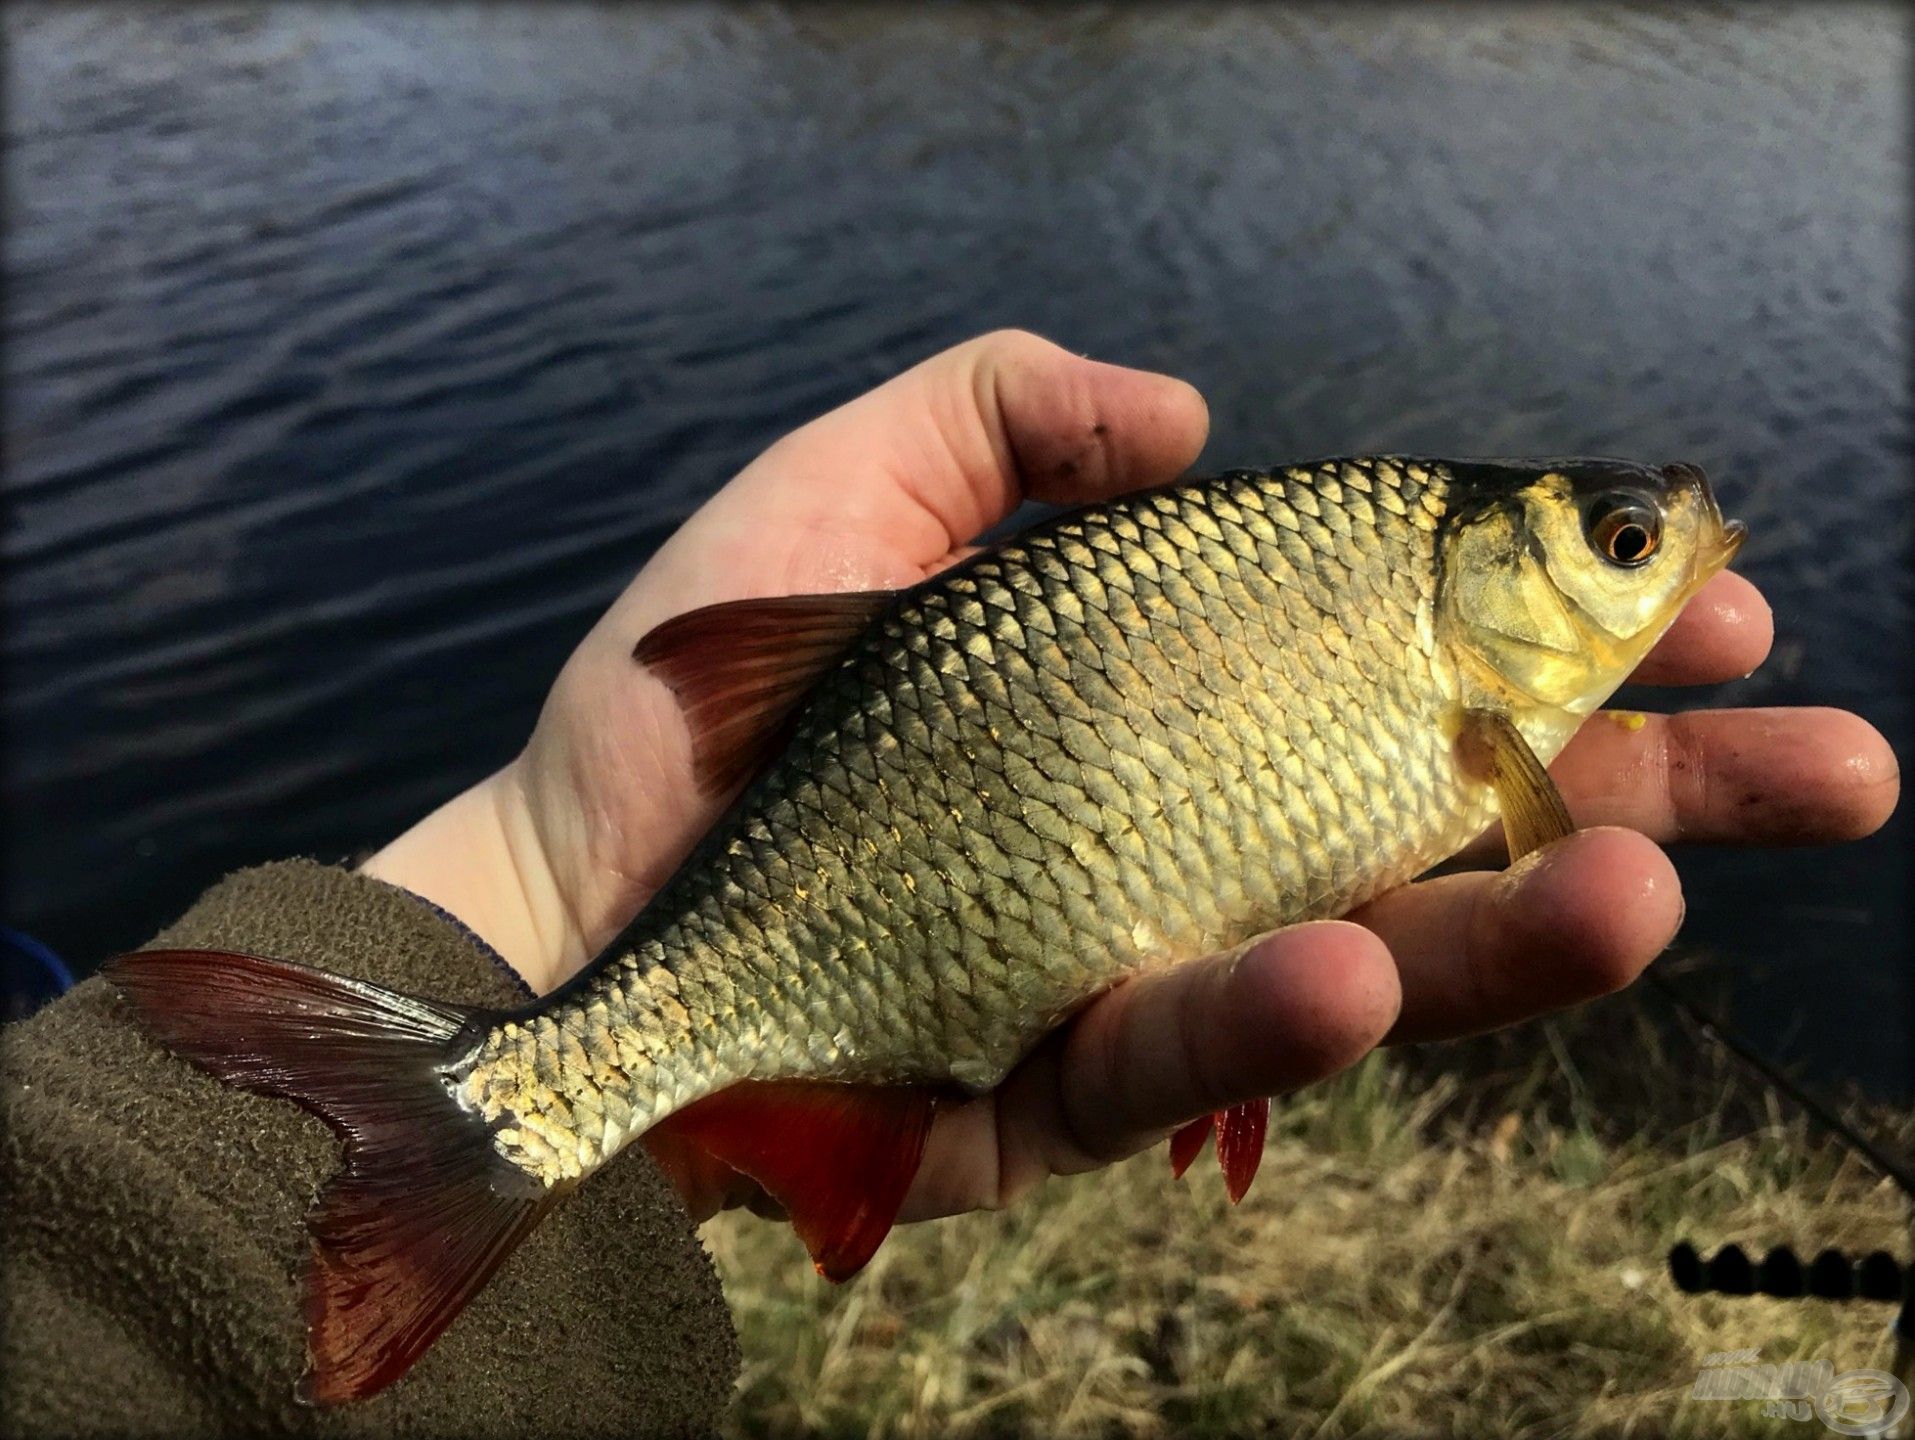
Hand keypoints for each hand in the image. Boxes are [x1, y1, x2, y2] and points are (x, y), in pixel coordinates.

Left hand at [362, 330, 1899, 1223]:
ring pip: (1378, 950)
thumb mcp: (862, 481)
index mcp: (1176, 682)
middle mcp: (1197, 819)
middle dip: (1646, 786)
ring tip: (1640, 884)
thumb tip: (1205, 412)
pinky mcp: (1074, 1081)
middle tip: (1835, 765)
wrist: (573, 885)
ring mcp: (1152, 957)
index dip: (1563, 624)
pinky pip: (1198, 1048)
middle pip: (1457, 808)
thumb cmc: (703, 689)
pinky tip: (1356, 960)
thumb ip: (1026, 409)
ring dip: (1516, 925)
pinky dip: (1279, 1010)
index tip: (1706, 589)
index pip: (1415, 647)